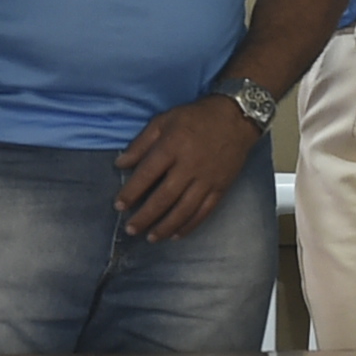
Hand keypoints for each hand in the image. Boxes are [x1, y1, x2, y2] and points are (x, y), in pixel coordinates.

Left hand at [116, 95, 258, 240]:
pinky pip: (204, 211)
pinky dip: (190, 225)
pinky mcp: (221, 188)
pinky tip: (176, 235)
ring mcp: (207, 179)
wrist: (236, 118)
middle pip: (164, 197)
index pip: (147, 174)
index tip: (119, 205)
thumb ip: (141, 143)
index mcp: (172, 147)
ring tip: (151, 238)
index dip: (131, 192)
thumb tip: (120, 164)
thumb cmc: (195, 117)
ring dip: (166, 226)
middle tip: (131, 229)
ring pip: (184, 209)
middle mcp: (189, 166)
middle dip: (145, 216)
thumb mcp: (164, 121)